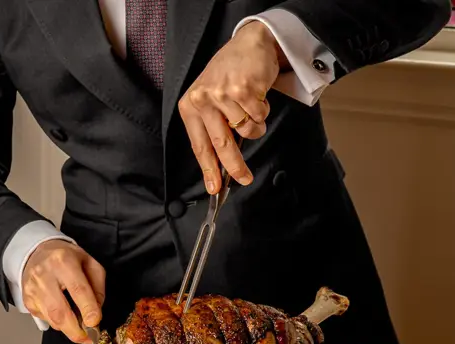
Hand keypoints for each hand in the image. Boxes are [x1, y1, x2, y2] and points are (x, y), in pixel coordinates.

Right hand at [21, 239, 105, 343]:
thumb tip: (96, 312)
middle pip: (59, 311)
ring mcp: (32, 289)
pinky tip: (65, 316)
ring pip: (52, 319)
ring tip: (81, 329)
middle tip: (89, 338)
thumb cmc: (66, 258)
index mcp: (63, 261)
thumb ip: (97, 287)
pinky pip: (45, 319)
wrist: (36, 252)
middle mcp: (44, 275)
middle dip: (76, 330)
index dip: (88, 309)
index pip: (77, 289)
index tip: (95, 323)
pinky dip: (58, 323)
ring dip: (69, 330)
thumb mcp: (89, 263)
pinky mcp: (27, 300)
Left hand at [178, 21, 285, 193]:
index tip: (214, 188)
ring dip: (256, 125)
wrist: (248, 44)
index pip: (199, 145)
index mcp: (190, 106)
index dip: (208, 169)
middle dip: (235, 166)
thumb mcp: (210, 100)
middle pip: (221, 144)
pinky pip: (260, 116)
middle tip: (245, 178)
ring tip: (251, 108)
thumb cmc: (228, 75)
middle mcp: (203, 100)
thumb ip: (213, 128)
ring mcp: (223, 94)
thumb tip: (222, 164)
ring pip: (247, 130)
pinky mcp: (243, 89)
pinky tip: (257, 97)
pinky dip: (264, 112)